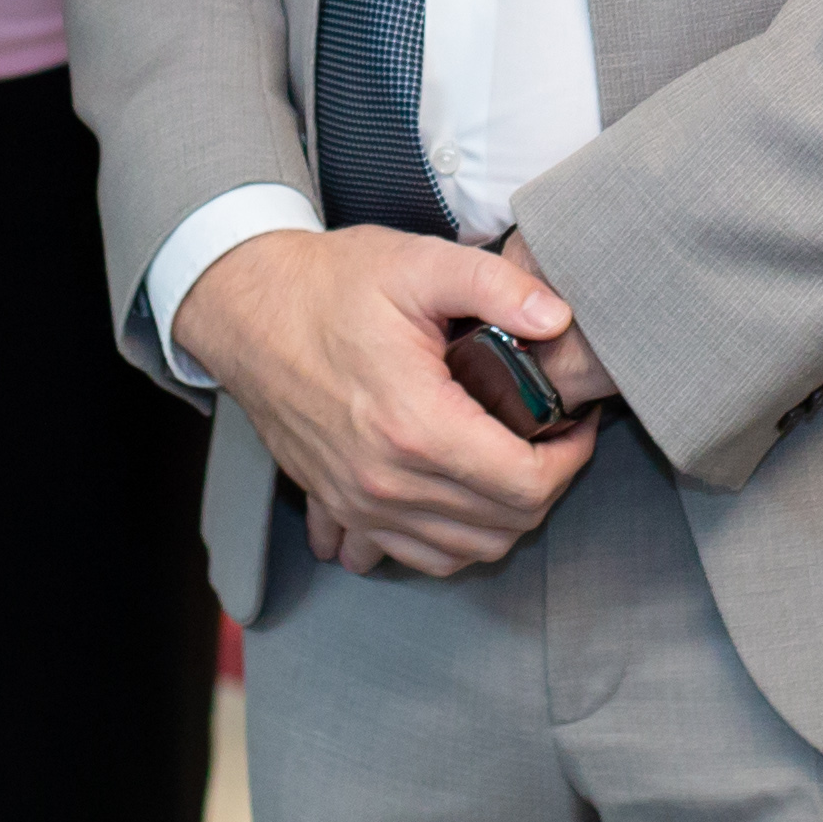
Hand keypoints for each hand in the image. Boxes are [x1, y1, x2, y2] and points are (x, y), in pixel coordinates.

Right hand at [178, 226, 598, 578]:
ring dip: (503, 519)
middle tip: (553, 437)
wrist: (248, 308)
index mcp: (417, 425)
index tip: (574, 423)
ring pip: (463, 552)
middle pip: (503, 526)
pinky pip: (407, 556)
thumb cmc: (330, 285)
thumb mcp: (418, 264)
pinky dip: (446, 541)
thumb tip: (559, 318)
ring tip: (514, 463)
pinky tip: (456, 498)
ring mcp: (358, 503)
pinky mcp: (337, 506)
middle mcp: (387, 482)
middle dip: (546, 485)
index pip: (525, 484)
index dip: (570, 458)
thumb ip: (497, 287)